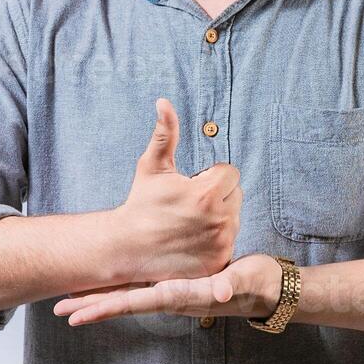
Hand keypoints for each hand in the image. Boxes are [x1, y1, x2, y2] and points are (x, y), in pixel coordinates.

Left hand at [54, 253, 281, 326]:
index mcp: (182, 294)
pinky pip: (141, 289)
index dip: (106, 307)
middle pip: (124, 303)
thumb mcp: (246, 280)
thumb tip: (220, 291)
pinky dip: (119, 290)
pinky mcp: (177, 286)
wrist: (269, 289)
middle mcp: (172, 297)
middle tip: (58, 308)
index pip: (136, 302)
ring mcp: (173, 294)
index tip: (78, 314)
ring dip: (100, 299)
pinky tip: (107, 286)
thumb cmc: (258, 282)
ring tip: (71, 299)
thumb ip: (233, 285)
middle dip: (91, 306)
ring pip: (129, 297)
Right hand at [113, 97, 242, 283]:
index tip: (190, 187)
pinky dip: (216, 240)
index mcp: (208, 194)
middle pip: (235, 195)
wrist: (127, 248)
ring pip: (234, 218)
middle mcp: (220, 220)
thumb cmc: (141, 203)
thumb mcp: (152, 166)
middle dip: (217, 196)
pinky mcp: (219, 262)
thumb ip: (165, 133)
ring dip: (218, 217)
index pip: (230, 173)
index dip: (209, 177)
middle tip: (188, 206)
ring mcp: (222, 244)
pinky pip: (230, 241)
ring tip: (190, 223)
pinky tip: (193, 240)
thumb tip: (164, 102)